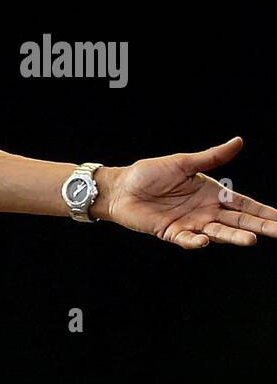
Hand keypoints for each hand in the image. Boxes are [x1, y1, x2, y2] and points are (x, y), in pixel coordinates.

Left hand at [100, 136, 276, 248]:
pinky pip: (187, 239)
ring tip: (251, 240)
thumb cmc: (149, 173)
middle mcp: (205, 212)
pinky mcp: (171, 232)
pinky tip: (205, 241)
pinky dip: (196, 241)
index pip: (245, 204)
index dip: (264, 212)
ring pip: (218, 232)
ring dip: (234, 237)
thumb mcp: (183, 163)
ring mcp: (190, 224)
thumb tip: (239, 141)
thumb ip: (211, 157)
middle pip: (239, 221)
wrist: (120, 187)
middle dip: (260, 227)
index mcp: (212, 194)